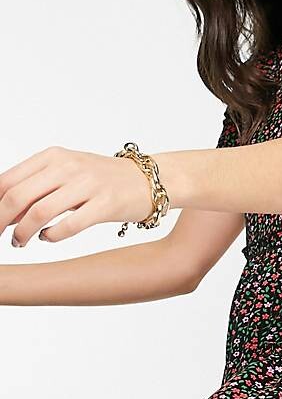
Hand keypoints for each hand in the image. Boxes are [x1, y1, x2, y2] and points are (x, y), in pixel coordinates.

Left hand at [0, 145, 154, 246]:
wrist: (149, 179)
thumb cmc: (104, 179)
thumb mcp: (67, 174)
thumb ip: (36, 189)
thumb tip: (5, 213)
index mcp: (53, 156)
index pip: (8, 180)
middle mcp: (68, 166)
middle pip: (18, 196)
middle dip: (0, 221)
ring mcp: (88, 184)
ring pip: (39, 212)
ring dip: (23, 233)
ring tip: (19, 242)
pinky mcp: (105, 204)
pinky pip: (68, 226)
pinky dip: (51, 236)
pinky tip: (48, 238)